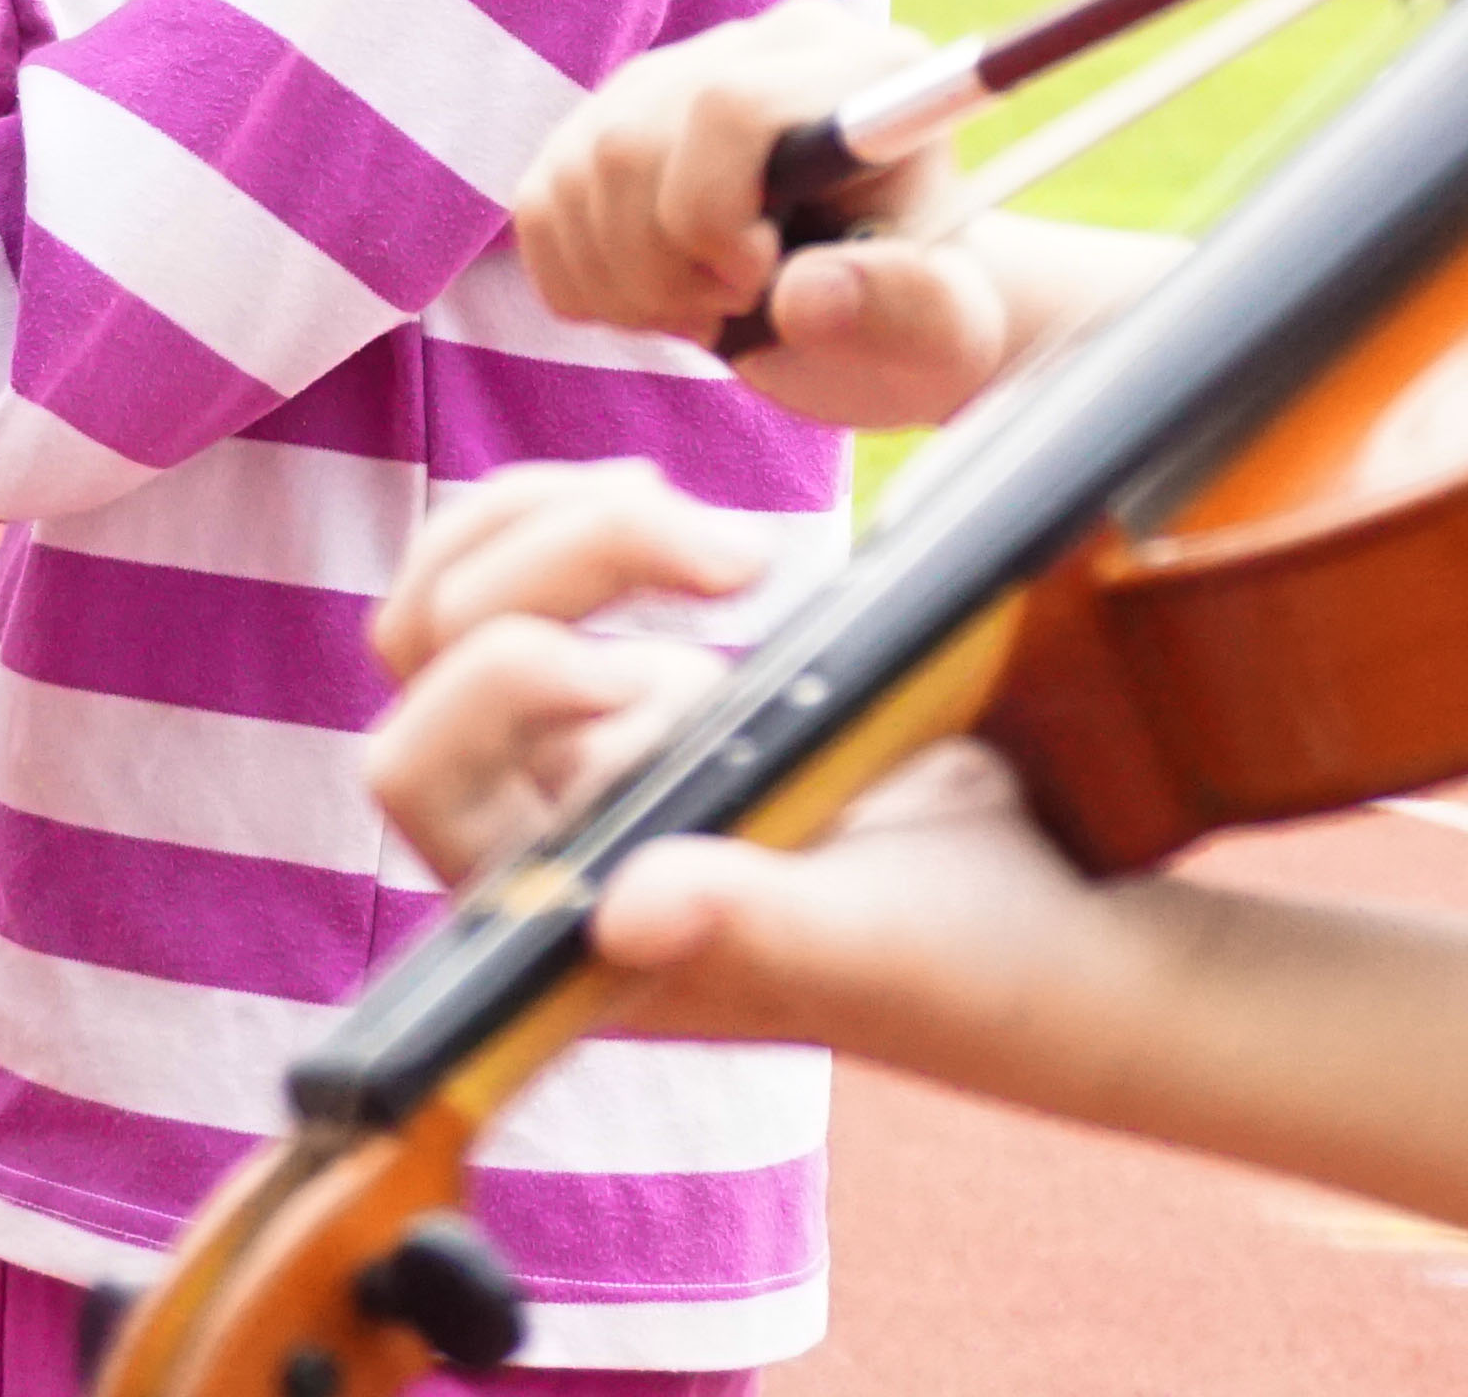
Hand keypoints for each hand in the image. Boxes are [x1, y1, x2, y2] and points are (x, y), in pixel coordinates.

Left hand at [363, 461, 1134, 1066]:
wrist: (1054, 915)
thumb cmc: (970, 959)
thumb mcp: (874, 942)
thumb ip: (752, 930)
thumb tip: (623, 913)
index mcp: (557, 923)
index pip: (414, 773)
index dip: (494, 687)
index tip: (650, 669)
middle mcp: (544, 836)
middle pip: (424, 644)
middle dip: (553, 556)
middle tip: (736, 556)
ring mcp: (585, 757)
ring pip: (465, 584)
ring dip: (568, 516)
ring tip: (726, 535)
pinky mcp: (643, 692)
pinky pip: (542, 565)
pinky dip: (599, 509)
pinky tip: (717, 537)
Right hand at [519, 0, 1021, 427]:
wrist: (875, 307)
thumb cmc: (924, 312)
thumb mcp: (947, 326)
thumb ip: (899, 304)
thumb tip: (808, 294)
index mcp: (860, 70)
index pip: (730, 105)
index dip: (713, 211)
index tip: (756, 282)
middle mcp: (760, 46)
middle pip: (633, 143)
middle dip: (665, 266)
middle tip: (730, 313)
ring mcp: (671, 79)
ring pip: (578, 174)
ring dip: (626, 284)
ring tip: (706, 313)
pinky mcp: (603, 125)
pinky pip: (541, 206)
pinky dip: (582, 282)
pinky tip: (656, 298)